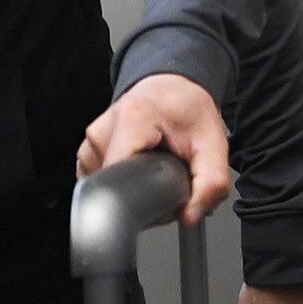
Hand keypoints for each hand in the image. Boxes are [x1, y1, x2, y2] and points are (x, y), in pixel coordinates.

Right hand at [77, 73, 231, 224]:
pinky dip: (121, 181)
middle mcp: (103, 130)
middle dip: (142, 195)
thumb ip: (211, 183)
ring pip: (107, 187)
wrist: (169, 87)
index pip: (121, 180)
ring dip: (131, 188)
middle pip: (114, 188)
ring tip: (151, 167)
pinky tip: (137, 167)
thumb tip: (189, 216)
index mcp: (131, 121)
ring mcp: (92, 141)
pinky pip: (101, 180)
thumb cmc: (186, 107)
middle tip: (165, 175)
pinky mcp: (89, 151)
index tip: (163, 192)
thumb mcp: (213, 141)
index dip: (145, 197)